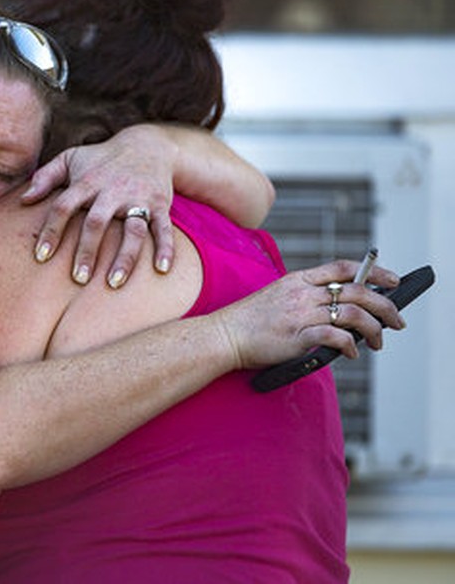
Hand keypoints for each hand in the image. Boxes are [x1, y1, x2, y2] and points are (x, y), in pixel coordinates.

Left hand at [21, 124, 175, 287]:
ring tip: (114, 283)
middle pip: (97, 222)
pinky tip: (162, 270)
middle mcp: (112, 191)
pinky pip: (164, 228)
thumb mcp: (70, 158)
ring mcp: (138, 198)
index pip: (64, 207)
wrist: (148, 144)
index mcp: (87, 182)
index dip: (52, 231)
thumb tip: (23, 200)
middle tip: (78, 278)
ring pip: (133, 230)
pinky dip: (165, 248)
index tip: (41, 257)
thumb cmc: (101, 158)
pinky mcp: (160, 204)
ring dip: (124, 257)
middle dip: (87, 250)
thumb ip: (45, 177)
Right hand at [212, 260, 404, 369]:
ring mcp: (300, 314)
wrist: (223, 335)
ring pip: (353, 314)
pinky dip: (350, 345)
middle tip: (396, 320)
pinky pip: (335, 337)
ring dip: (374, 329)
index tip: (392, 280)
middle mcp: (303, 293)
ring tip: (378, 342)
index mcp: (298, 280)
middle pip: (357, 291)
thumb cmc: (249, 321)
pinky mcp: (297, 336)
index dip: (374, 271)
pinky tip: (351, 352)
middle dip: (385, 306)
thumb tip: (341, 311)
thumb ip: (307, 298)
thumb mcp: (278, 297)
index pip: (344, 268)